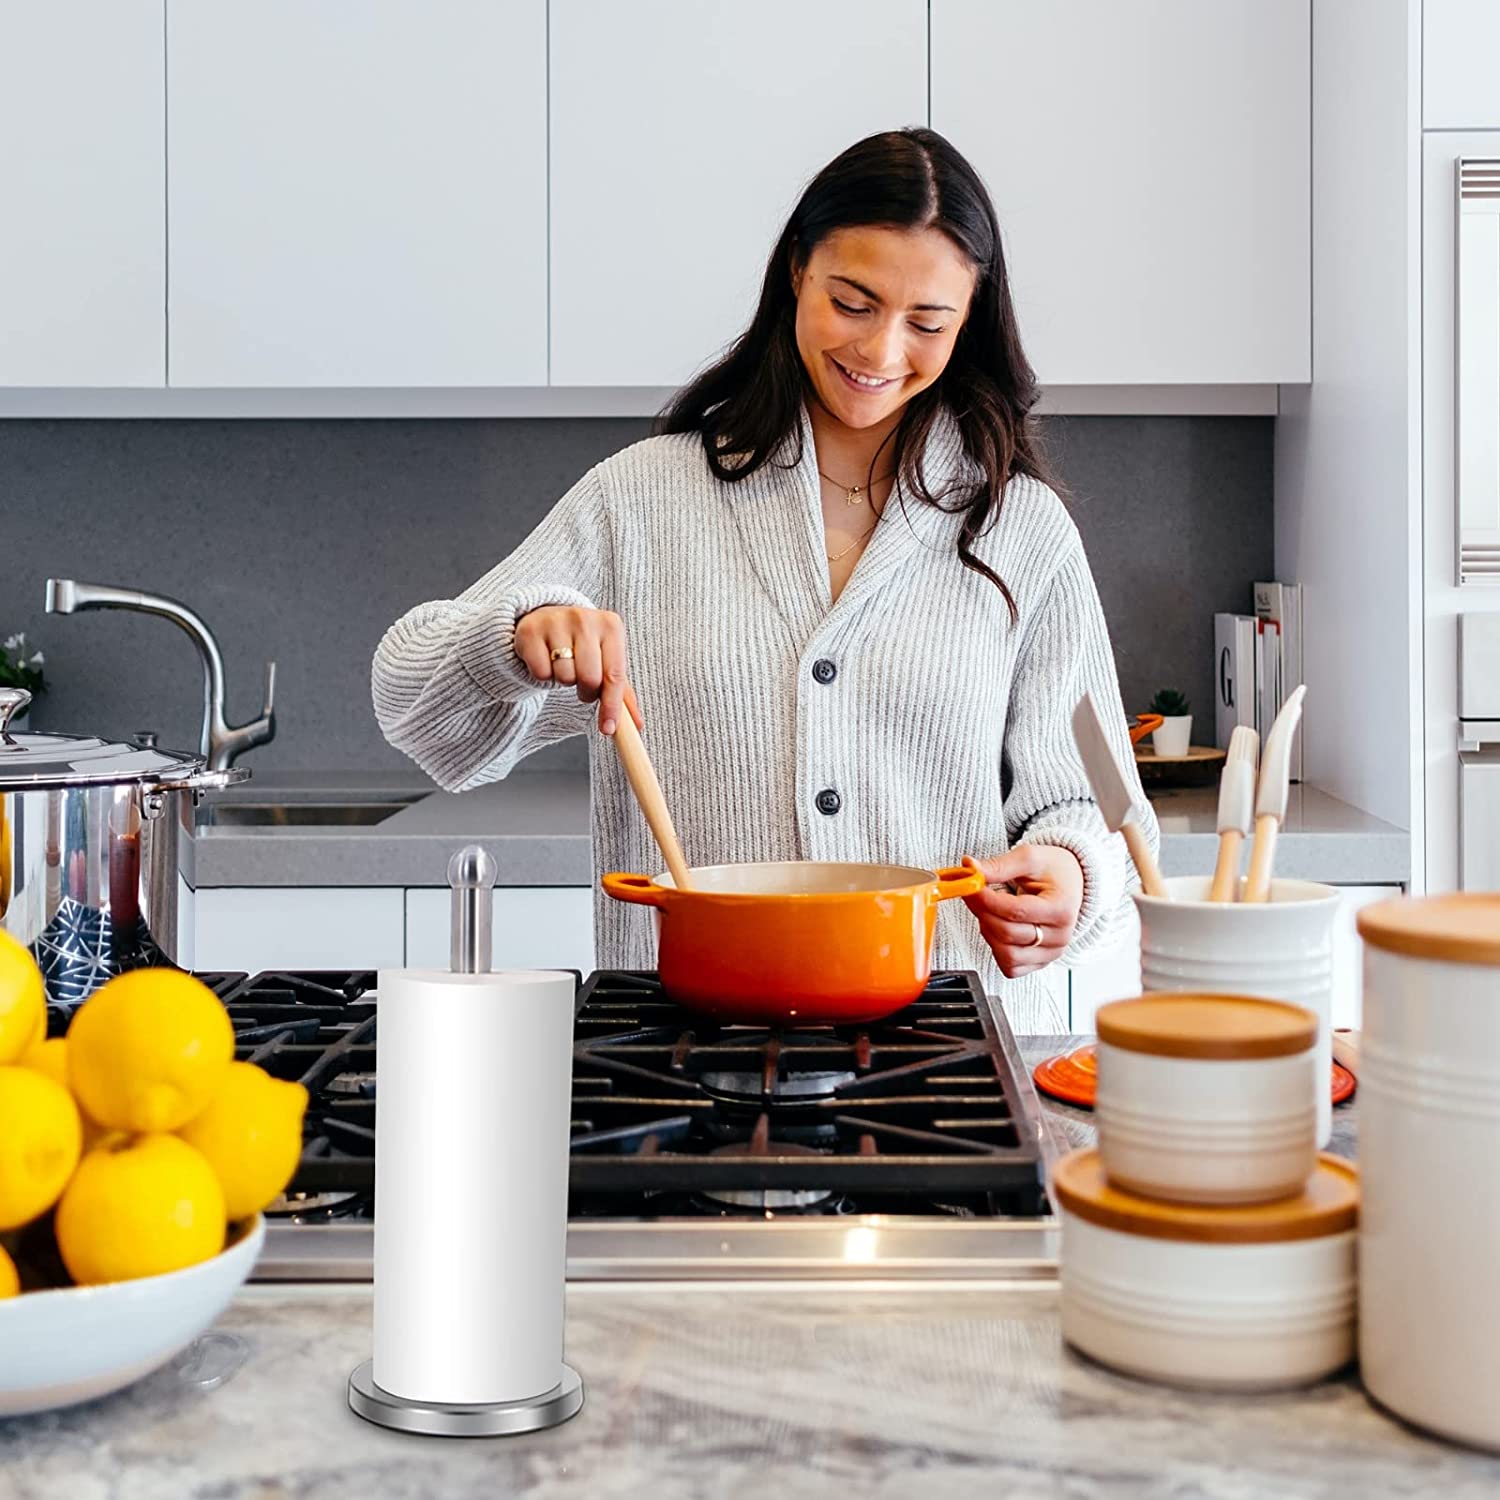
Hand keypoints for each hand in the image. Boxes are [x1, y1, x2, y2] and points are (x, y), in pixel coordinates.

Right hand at [513, 606, 643, 736]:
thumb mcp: (606, 658)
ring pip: (564, 676)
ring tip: (563, 666)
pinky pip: (541, 673)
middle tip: (582, 686)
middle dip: (586, 692)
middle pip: (589, 678)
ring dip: (563, 681)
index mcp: (611, 625)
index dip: (612, 706)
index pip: (614, 674)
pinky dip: (543, 675)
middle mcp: (585, 619)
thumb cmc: (583, 643)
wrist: (547, 617)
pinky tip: (546, 660)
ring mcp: (556, 622)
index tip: (608, 729)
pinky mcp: (530, 630)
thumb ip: (621, 691)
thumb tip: (637, 724)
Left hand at [961, 846, 1084, 978]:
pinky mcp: (1040, 963)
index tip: (971, 887)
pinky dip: (996, 949)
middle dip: (982, 913)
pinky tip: (997, 929)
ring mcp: (1051, 953)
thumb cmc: (1053, 870)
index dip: (986, 900)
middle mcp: (1060, 936)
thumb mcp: (1029, 857)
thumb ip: (999, 866)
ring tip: (988, 910)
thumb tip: (970, 869)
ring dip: (987, 931)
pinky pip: (1010, 967)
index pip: (1016, 912)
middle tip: (972, 894)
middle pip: (1007, 934)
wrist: (1070, 883)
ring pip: (1007, 954)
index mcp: (1062, 909)